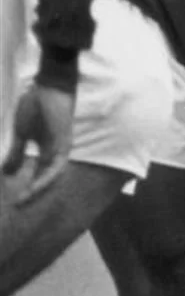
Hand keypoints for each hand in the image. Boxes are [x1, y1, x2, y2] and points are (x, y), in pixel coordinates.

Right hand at [2, 84, 75, 203]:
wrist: (48, 88)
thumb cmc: (36, 106)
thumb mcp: (22, 134)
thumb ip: (17, 153)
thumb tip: (7, 172)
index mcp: (46, 151)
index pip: (37, 175)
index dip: (26, 188)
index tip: (13, 201)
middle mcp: (55, 155)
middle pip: (45, 180)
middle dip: (32, 195)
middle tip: (18, 207)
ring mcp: (62, 151)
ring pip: (51, 178)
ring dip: (37, 190)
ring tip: (23, 201)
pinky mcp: (65, 146)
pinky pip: (56, 168)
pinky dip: (45, 179)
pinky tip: (35, 188)